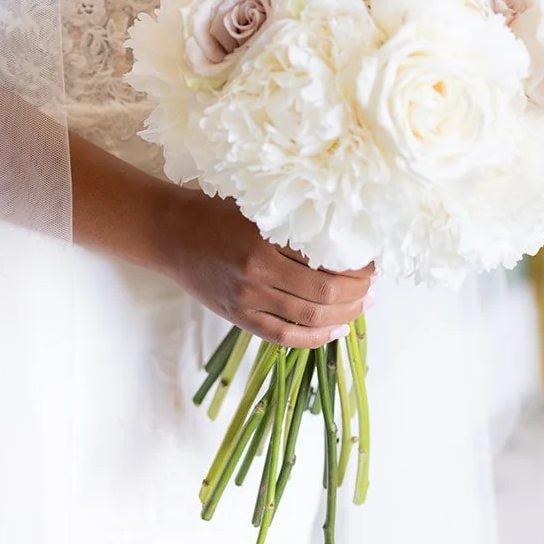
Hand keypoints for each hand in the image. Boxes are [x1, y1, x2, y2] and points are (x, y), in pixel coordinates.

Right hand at [158, 188, 373, 347]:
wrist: (170, 234)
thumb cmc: (214, 211)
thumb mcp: (255, 205)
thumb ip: (292, 222)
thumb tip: (342, 235)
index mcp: (262, 240)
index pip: (324, 261)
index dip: (355, 267)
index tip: (371, 261)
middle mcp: (256, 274)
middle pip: (323, 294)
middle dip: (357, 294)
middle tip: (374, 286)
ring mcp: (247, 301)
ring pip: (309, 319)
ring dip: (344, 315)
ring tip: (363, 306)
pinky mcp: (239, 318)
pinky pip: (285, 337)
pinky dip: (316, 338)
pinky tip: (336, 329)